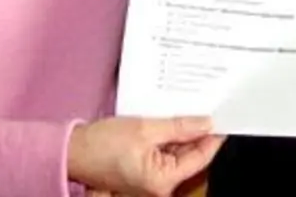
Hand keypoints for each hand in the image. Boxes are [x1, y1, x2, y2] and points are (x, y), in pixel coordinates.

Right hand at [67, 116, 225, 196]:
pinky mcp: (143, 173)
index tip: (222, 118)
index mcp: (162, 181)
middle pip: (188, 157)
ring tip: (185, 111)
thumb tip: (205, 123)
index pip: (199, 157)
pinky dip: (167, 140)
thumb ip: (179, 127)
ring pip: (176, 155)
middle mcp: (159, 186)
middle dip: (195, 133)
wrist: (73, 150)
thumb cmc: (102, 144)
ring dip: (180, 135)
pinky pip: (163, 155)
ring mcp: (151, 181)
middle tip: (205, 108)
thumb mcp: (146, 128)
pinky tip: (169, 122)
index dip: (212, 136)